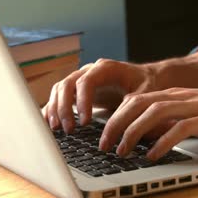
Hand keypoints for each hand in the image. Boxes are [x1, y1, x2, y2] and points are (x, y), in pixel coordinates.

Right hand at [43, 58, 157, 132]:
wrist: (147, 78)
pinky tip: (51, 124)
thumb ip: (132, 104)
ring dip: (56, 109)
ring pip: (60, 90)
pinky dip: (54, 108)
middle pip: (67, 84)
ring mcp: (82, 78)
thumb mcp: (144, 93)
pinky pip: (60, 96)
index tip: (85, 122)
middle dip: (65, 108)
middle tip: (68, 129)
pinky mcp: (79, 90)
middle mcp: (90, 70)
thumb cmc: (146, 83)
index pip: (86, 82)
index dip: (82, 101)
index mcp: (105, 68)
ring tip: (58, 129)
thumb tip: (119, 123)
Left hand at [99, 88, 197, 160]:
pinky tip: (152, 155)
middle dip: (117, 123)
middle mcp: (186, 96)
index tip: (105, 133)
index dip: (118, 115)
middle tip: (104, 143)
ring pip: (155, 112)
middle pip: (141, 103)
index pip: (140, 99)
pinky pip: (181, 128)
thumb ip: (179, 118)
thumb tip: (154, 134)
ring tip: (122, 150)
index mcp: (181, 94)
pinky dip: (162, 142)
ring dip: (133, 132)